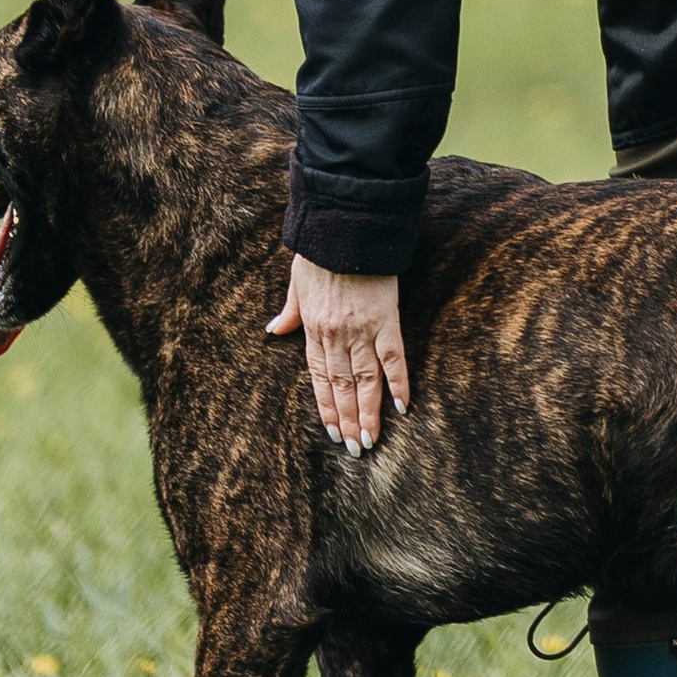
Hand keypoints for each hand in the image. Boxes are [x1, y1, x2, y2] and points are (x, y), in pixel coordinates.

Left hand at [267, 256, 408, 450]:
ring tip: (370, 440)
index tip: (332, 431)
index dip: (327, 406)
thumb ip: (289, 310)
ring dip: (368, 413)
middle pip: (342, 386)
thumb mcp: (296, 280)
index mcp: (313, 328)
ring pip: (365, 381)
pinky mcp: (386, 319)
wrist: (344, 226)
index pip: (320, 378)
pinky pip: (394, 359)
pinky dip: (399, 383)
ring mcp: (361, 330)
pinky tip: (402, 406)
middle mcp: (335, 336)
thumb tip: (274, 330)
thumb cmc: (320, 250)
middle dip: (347, 420)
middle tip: (354, 449)